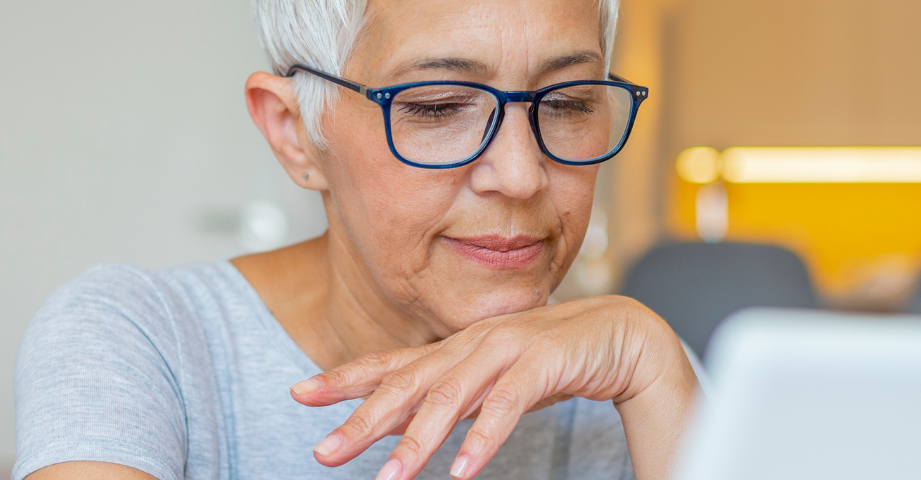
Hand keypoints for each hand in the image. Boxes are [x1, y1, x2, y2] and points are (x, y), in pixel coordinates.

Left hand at [288, 295, 698, 479]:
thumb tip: (405, 423)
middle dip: (362, 419)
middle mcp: (472, 344)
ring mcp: (505, 349)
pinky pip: (506, 407)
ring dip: (417, 441)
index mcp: (457, 348)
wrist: (622, 335)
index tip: (298, 394)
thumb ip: (452, 396)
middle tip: (324, 451)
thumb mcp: (491, 379)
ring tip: (390, 478)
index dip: (344, 378)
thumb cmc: (553, 358)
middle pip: (407, 385)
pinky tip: (462, 471)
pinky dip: (482, 440)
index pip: (391, 364)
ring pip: (450, 398)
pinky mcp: (541, 364)